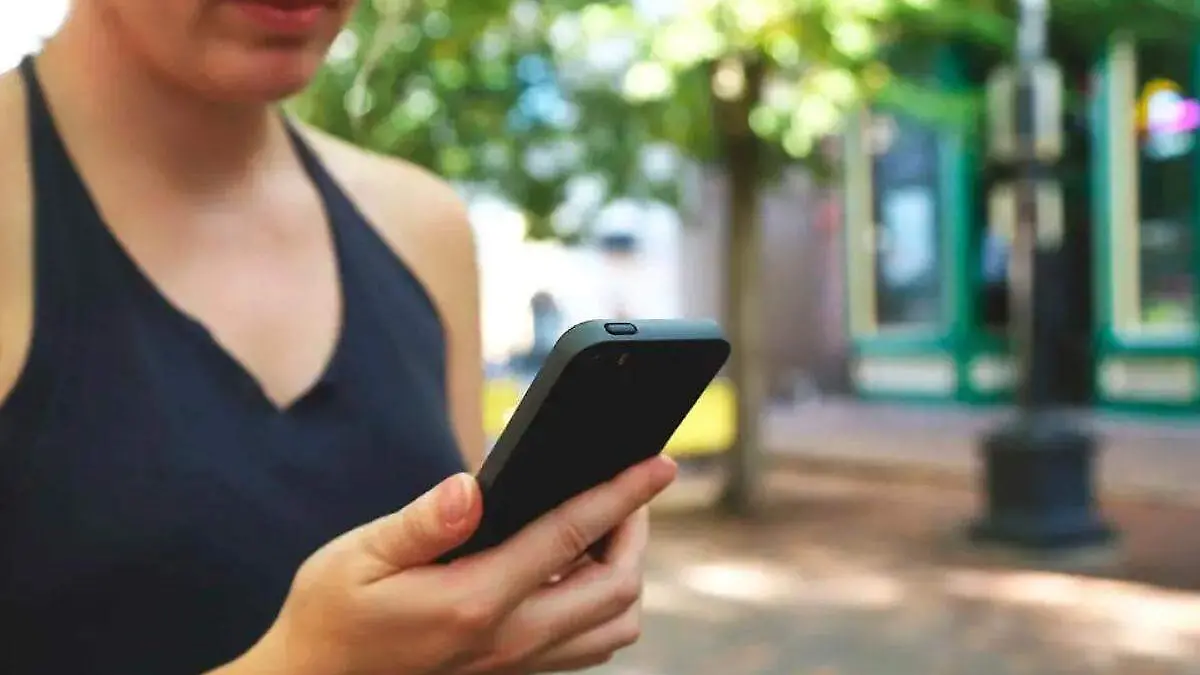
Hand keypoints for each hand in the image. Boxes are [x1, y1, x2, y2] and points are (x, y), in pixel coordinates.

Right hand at [214, 455, 676, 674]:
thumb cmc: (332, 613)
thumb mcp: (359, 556)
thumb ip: (422, 523)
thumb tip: (471, 487)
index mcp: (474, 601)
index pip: (571, 538)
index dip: (622, 495)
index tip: (658, 464)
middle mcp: (508, 640)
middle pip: (617, 589)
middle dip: (636, 532)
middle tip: (628, 489)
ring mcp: (515, 664)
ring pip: (613, 627)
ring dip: (626, 573)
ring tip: (607, 527)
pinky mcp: (514, 673)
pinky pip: (586, 645)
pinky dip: (602, 604)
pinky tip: (573, 569)